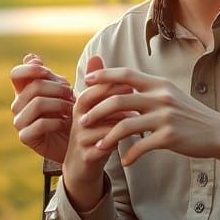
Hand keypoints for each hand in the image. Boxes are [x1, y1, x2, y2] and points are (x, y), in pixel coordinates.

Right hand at [9, 53, 75, 164]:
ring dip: (61, 104)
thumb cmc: (70, 111)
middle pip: (34, 87)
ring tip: (72, 108)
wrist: (76, 140)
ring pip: (38, 104)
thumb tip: (30, 57)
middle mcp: (18, 105)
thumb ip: (50, 75)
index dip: (31, 69)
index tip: (48, 72)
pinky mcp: (25, 137)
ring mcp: (19, 121)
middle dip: (58, 88)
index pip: (16, 73)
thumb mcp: (63, 90)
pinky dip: (57, 121)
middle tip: (72, 95)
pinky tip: (66, 123)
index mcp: (24, 90)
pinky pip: (40, 124)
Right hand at [60, 56, 137, 207]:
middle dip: (119, 101)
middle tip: (139, 100)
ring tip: (142, 121)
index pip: (95, 88)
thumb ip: (99, 83)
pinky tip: (135, 140)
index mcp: (80, 104)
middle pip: (97, 104)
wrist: (83, 164)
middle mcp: (77, 119)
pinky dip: (122, 141)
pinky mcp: (87, 156)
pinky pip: (106, 145)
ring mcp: (80, 138)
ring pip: (105, 126)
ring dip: (125, 123)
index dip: (114, 85)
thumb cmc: (96, 130)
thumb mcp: (97, 106)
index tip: (133, 86)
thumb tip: (96, 55)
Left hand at [80, 66, 219, 169]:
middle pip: (119, 98)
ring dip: (107, 136)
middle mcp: (161, 97)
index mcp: (160, 84)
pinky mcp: (170, 136)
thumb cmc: (191, 116)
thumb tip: (124, 86)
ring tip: (97, 144)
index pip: (126, 74)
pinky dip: (129, 154)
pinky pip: (141, 146)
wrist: (218, 132)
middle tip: (83, 120)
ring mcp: (166, 117)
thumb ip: (149, 91)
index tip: (87, 80)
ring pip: (125, 123)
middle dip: (96, 110)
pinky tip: (124, 160)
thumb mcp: (171, 96)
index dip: (104, 74)